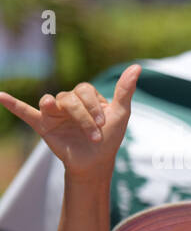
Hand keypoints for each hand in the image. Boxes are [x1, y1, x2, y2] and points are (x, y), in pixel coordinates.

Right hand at [0, 65, 140, 181]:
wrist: (96, 163)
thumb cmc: (110, 138)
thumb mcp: (120, 113)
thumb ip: (125, 91)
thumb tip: (137, 67)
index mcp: (86, 97)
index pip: (85, 89)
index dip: (93, 105)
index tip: (103, 124)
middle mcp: (68, 102)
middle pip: (69, 97)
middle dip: (83, 116)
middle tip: (94, 135)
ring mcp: (54, 112)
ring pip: (52, 101)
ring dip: (65, 115)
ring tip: (63, 120)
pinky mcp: (42, 125)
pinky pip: (25, 112)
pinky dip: (13, 104)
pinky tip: (1, 95)